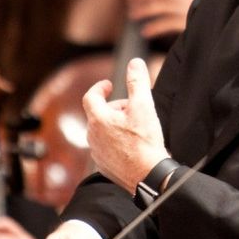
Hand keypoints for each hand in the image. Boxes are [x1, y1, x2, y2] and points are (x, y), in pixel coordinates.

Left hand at [83, 57, 168, 190]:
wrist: (148, 175)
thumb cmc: (144, 142)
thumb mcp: (144, 106)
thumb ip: (137, 82)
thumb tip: (134, 63)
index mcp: (98, 119)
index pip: (91, 96)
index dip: (99, 88)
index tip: (109, 86)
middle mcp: (93, 136)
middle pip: (99, 114)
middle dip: (115, 108)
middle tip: (134, 109)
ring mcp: (97, 153)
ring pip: (102, 132)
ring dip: (115, 125)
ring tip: (134, 128)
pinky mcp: (104, 166)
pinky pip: (107, 148)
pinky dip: (116, 142)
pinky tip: (132, 145)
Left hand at [126, 0, 198, 39]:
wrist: (213, 31)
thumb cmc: (192, 16)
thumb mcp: (181, 2)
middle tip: (128, 0)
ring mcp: (189, 9)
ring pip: (162, 6)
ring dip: (144, 9)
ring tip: (132, 14)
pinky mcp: (189, 24)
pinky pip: (168, 23)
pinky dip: (154, 27)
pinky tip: (144, 32)